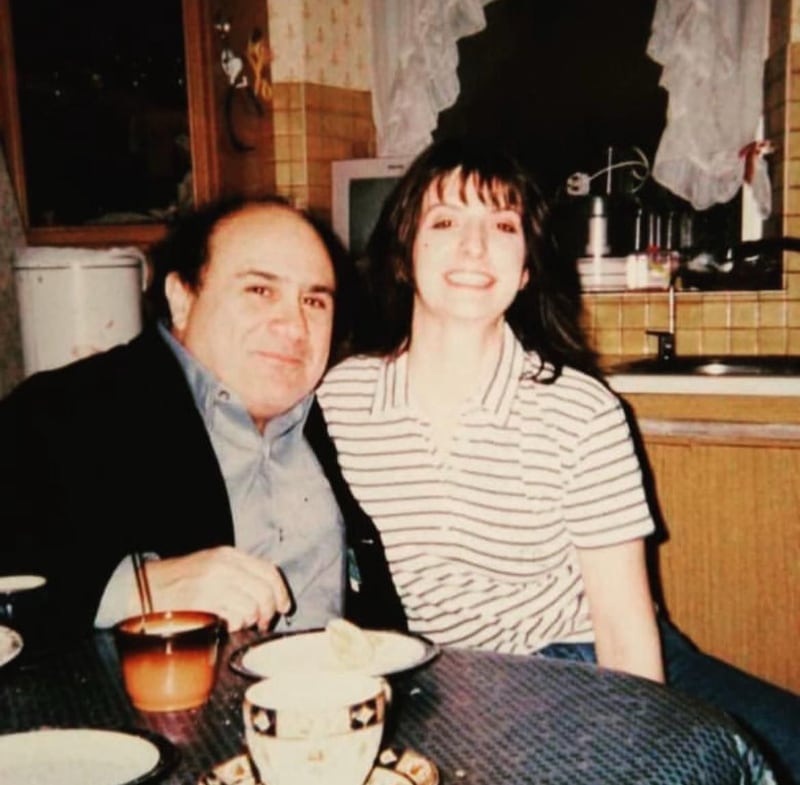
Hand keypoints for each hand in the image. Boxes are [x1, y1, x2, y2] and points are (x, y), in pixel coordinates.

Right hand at [144, 546, 291, 631]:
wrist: (145, 587)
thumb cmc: (181, 580)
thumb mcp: (212, 564)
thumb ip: (240, 572)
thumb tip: (270, 592)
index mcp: (229, 555)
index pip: (268, 571)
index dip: (281, 592)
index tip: (284, 607)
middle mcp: (224, 566)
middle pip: (265, 591)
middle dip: (269, 611)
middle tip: (262, 622)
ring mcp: (213, 584)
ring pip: (252, 607)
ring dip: (251, 621)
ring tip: (240, 623)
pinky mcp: (203, 603)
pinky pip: (234, 619)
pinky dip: (235, 626)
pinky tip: (225, 626)